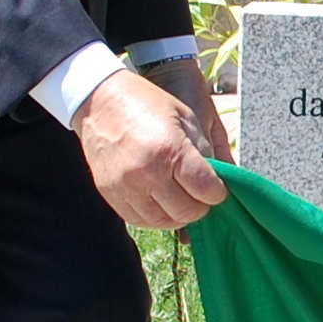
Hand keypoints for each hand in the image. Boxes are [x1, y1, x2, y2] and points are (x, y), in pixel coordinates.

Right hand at [73, 69, 227, 227]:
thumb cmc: (149, 103)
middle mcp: (148, 172)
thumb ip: (206, 150)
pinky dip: (155, 217)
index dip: (217, 192)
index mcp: (171, 150)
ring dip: (177, 215)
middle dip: (200, 206)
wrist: (101, 100)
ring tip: (181, 199)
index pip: (206, 189)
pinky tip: (160, 203)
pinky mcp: (110, 193)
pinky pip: (138, 220)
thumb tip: (221, 180)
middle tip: (200, 195)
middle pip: (187, 212)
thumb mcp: (186, 117)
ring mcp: (126, 186)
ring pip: (163, 222)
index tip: (217, 188)